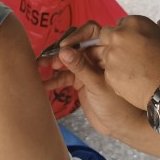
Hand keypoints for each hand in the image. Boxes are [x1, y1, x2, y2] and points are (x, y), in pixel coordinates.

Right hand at [40, 22, 148, 138]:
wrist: (120, 127)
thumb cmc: (117, 104)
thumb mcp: (97, 84)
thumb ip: (80, 67)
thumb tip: (63, 49)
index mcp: (107, 51)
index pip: (91, 32)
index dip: (76, 36)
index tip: (63, 46)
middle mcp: (96, 57)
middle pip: (75, 46)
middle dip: (60, 51)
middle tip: (47, 60)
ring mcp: (87, 69)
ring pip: (67, 61)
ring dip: (53, 63)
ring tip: (38, 67)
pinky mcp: (79, 82)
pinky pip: (64, 76)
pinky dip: (54, 79)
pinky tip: (43, 84)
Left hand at [94, 15, 159, 110]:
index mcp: (134, 23)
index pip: (121, 24)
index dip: (128, 34)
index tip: (135, 44)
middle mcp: (119, 36)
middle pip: (106, 36)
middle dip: (113, 43)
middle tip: (129, 56)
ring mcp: (112, 56)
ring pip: (105, 55)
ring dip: (114, 61)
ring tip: (133, 71)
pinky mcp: (109, 75)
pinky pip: (108, 73)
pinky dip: (117, 77)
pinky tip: (133, 82)